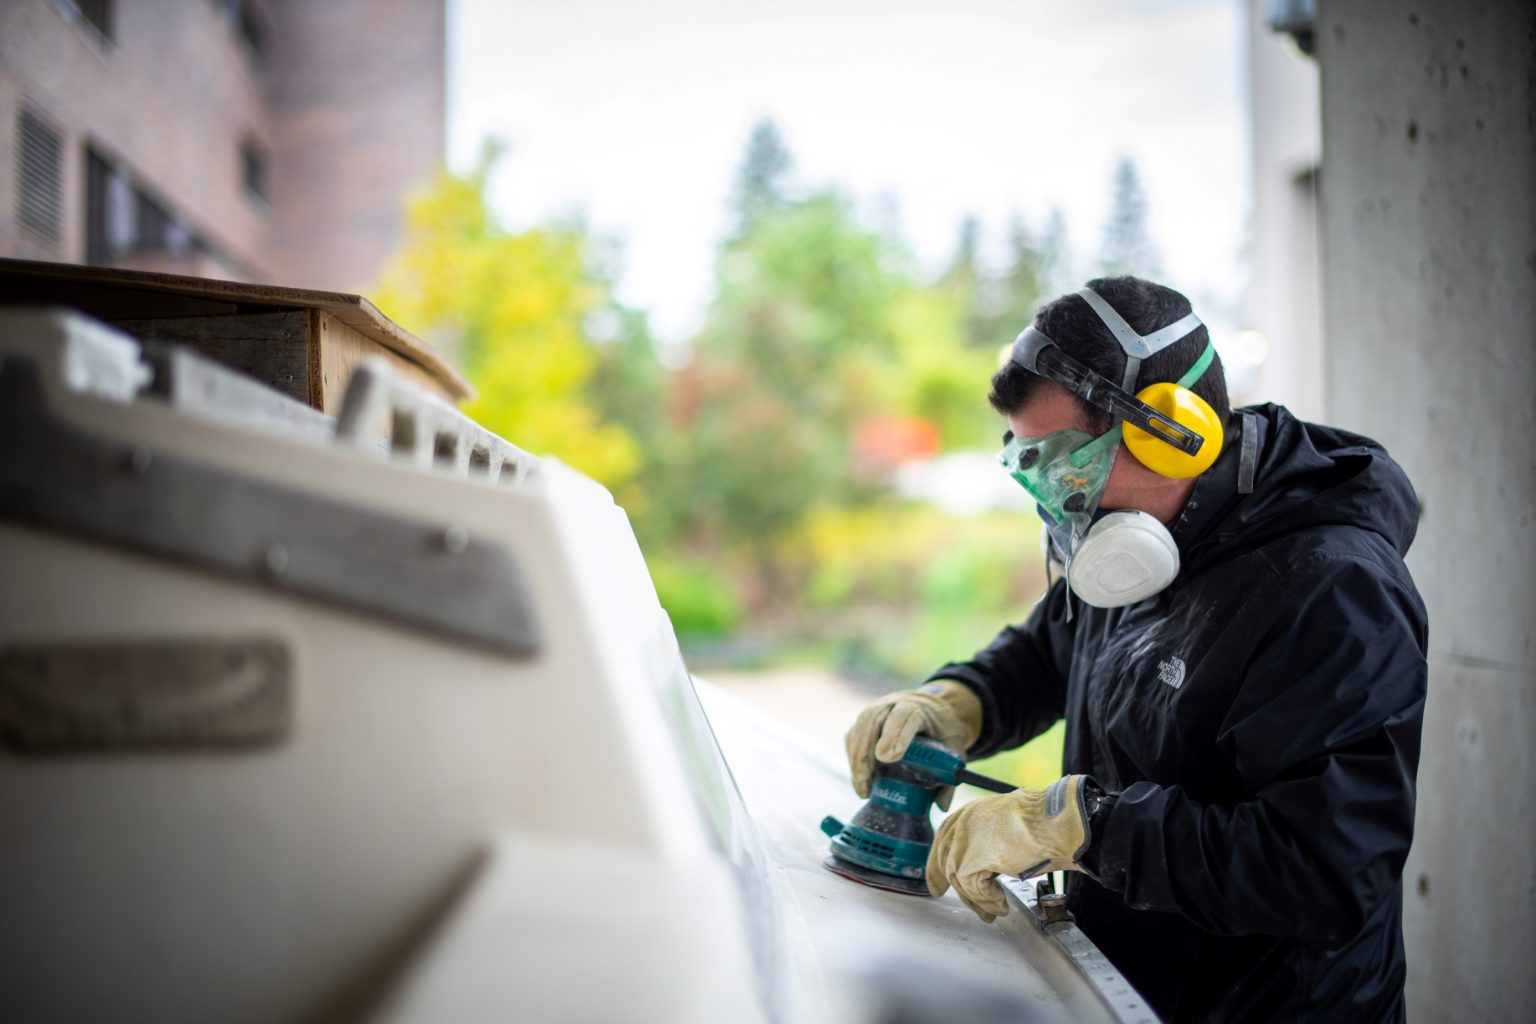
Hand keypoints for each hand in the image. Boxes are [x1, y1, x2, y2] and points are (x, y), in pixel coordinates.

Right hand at [844, 681, 981, 809]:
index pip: (905, 715)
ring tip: (862, 788)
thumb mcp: (954, 748)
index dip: (894, 735)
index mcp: (920, 708)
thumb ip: (950, 775)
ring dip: (856, 758)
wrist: (932, 708)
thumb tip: (941, 806)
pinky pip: (853, 736)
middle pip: (873, 720)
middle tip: (866, 781)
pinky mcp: (865, 721)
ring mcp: (877, 711)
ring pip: (859, 728)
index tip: (886, 758)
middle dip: (866, 751)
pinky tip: (859, 779)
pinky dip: (852, 757)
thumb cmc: (942, 730)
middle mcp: (894, 704)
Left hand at [926, 775, 1091, 921]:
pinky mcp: (972, 858)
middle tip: (976, 909)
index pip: (945, 840)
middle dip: (960, 891)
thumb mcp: (1007, 830)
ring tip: (995, 911)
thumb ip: (990, 843)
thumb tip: (986, 868)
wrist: (1055, 824)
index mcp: (970, 813)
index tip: (937, 885)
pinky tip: (1002, 905)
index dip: (938, 866)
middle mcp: (963, 823)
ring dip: (979, 900)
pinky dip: (988, 900)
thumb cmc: (1043, 825)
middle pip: (948, 862)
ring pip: (960, 879)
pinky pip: (973, 888)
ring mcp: (965, 840)